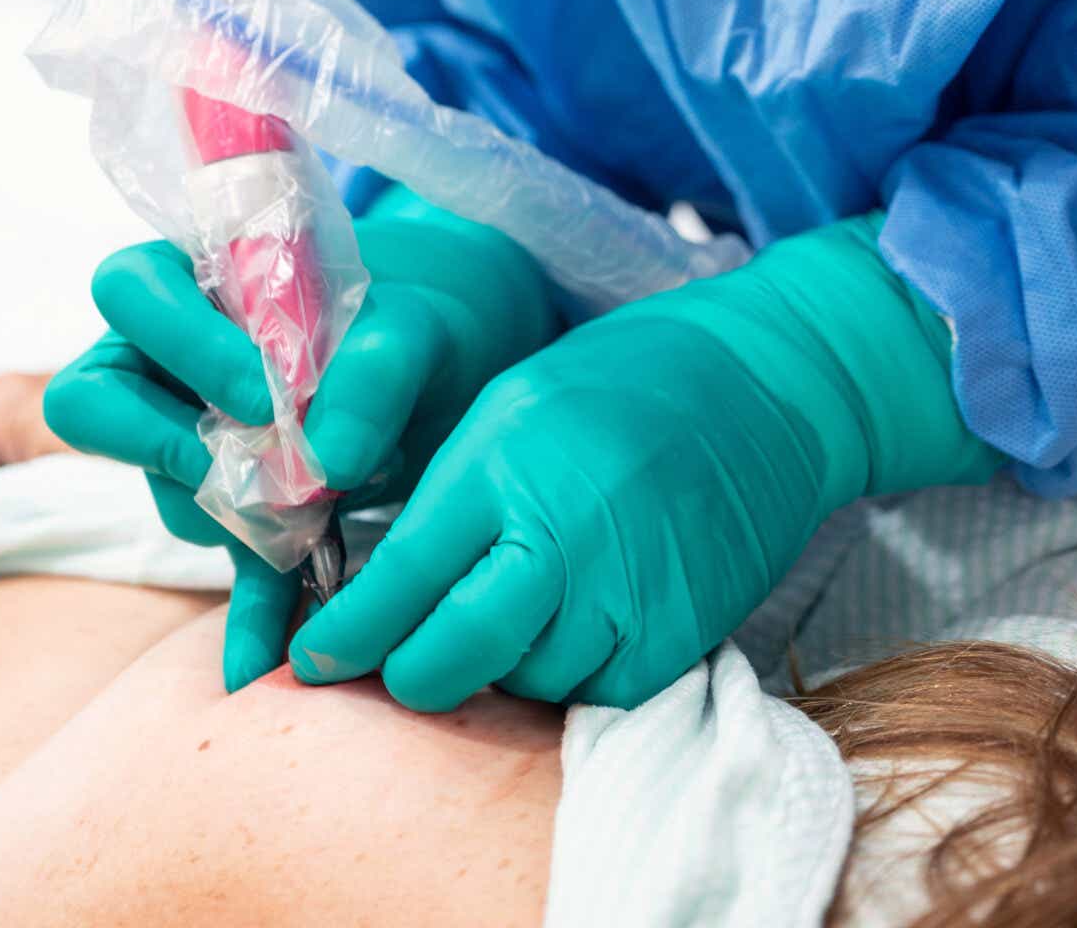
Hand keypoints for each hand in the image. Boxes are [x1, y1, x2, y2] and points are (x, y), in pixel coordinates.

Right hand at [43, 190, 559, 689]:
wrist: (456, 365)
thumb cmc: (420, 315)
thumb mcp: (414, 325)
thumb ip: (373, 370)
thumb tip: (325, 461)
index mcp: (197, 282)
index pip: (130, 289)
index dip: (179, 341)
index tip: (267, 389)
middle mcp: (171, 364)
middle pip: (93, 400)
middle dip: (159, 440)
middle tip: (247, 467)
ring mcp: (194, 447)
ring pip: (172, 493)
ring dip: (238, 514)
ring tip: (327, 510)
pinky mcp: (244, 523)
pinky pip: (232, 577)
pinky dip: (252, 621)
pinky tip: (263, 666)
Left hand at [287, 215, 998, 711]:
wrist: (764, 383)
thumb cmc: (620, 383)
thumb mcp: (508, 408)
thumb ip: (450, 500)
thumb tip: (376, 587)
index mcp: (502, 470)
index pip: (398, 584)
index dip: (343, 635)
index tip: (311, 658)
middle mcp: (559, 542)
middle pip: (450, 660)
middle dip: (407, 672)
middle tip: (393, 658)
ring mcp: (625, 598)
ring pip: (521, 684)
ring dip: (497, 667)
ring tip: (510, 607)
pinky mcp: (678, 639)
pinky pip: (594, 693)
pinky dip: (570, 674)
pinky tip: (573, 620)